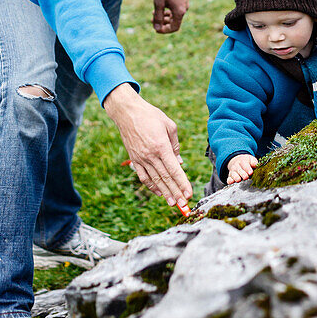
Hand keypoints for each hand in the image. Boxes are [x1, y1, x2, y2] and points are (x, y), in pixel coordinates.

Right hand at [104, 84, 192, 208]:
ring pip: (154, 180)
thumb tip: (179, 163)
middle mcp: (150, 155)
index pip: (174, 170)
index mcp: (161, 146)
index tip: (189, 193)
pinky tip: (158, 192)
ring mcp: (141, 159)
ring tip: (172, 203)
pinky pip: (143, 176)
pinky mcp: (134, 159)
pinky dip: (151, 186)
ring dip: (164, 193)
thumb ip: (175, 146)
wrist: (127, 112)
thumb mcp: (169, 126)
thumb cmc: (151, 115)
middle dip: (175, 193)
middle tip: (184, 205)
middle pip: (165, 178)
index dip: (182, 183)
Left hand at [152, 0, 188, 34]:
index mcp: (179, 12)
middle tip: (152, 18)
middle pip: (174, 21)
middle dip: (163, 22)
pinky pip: (177, 8)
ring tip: (155, 11)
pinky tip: (161, 5)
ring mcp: (185, 2)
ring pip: (175, 14)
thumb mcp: (159, 3)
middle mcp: (184, 8)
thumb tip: (156, 28)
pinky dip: (169, 10)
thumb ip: (158, 17)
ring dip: (165, 16)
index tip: (156, 28)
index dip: (164, 30)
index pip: (174, 28)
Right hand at [226, 154, 257, 183]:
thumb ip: (254, 162)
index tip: (250, 173)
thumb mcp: (250, 159)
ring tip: (239, 180)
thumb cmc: (246, 161)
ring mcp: (232, 172)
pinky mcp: (230, 177)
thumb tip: (256, 165)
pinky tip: (231, 182)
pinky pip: (228, 179)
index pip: (245, 165)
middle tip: (246, 177)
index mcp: (242, 161)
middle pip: (239, 170)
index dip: (248, 169)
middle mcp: (236, 166)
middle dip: (243, 174)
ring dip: (236, 178)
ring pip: (233, 175)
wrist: (236, 160)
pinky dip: (229, 181)